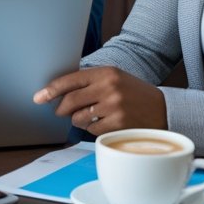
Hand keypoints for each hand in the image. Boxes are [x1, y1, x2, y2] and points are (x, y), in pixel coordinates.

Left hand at [33, 66, 167, 134]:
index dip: (51, 90)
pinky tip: (103, 123)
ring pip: (79, 118)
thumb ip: (90, 82)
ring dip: (78, 120)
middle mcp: (109, 88)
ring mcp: (114, 107)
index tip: (39, 97)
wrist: (164, 109)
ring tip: (90, 116)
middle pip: (70, 101)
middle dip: (60, 108)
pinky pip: (92, 130)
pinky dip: (92, 129)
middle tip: (59, 111)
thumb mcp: (115, 79)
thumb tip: (60, 92)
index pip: (70, 80)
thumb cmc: (134, 94)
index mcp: (106, 73)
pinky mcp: (118, 125)